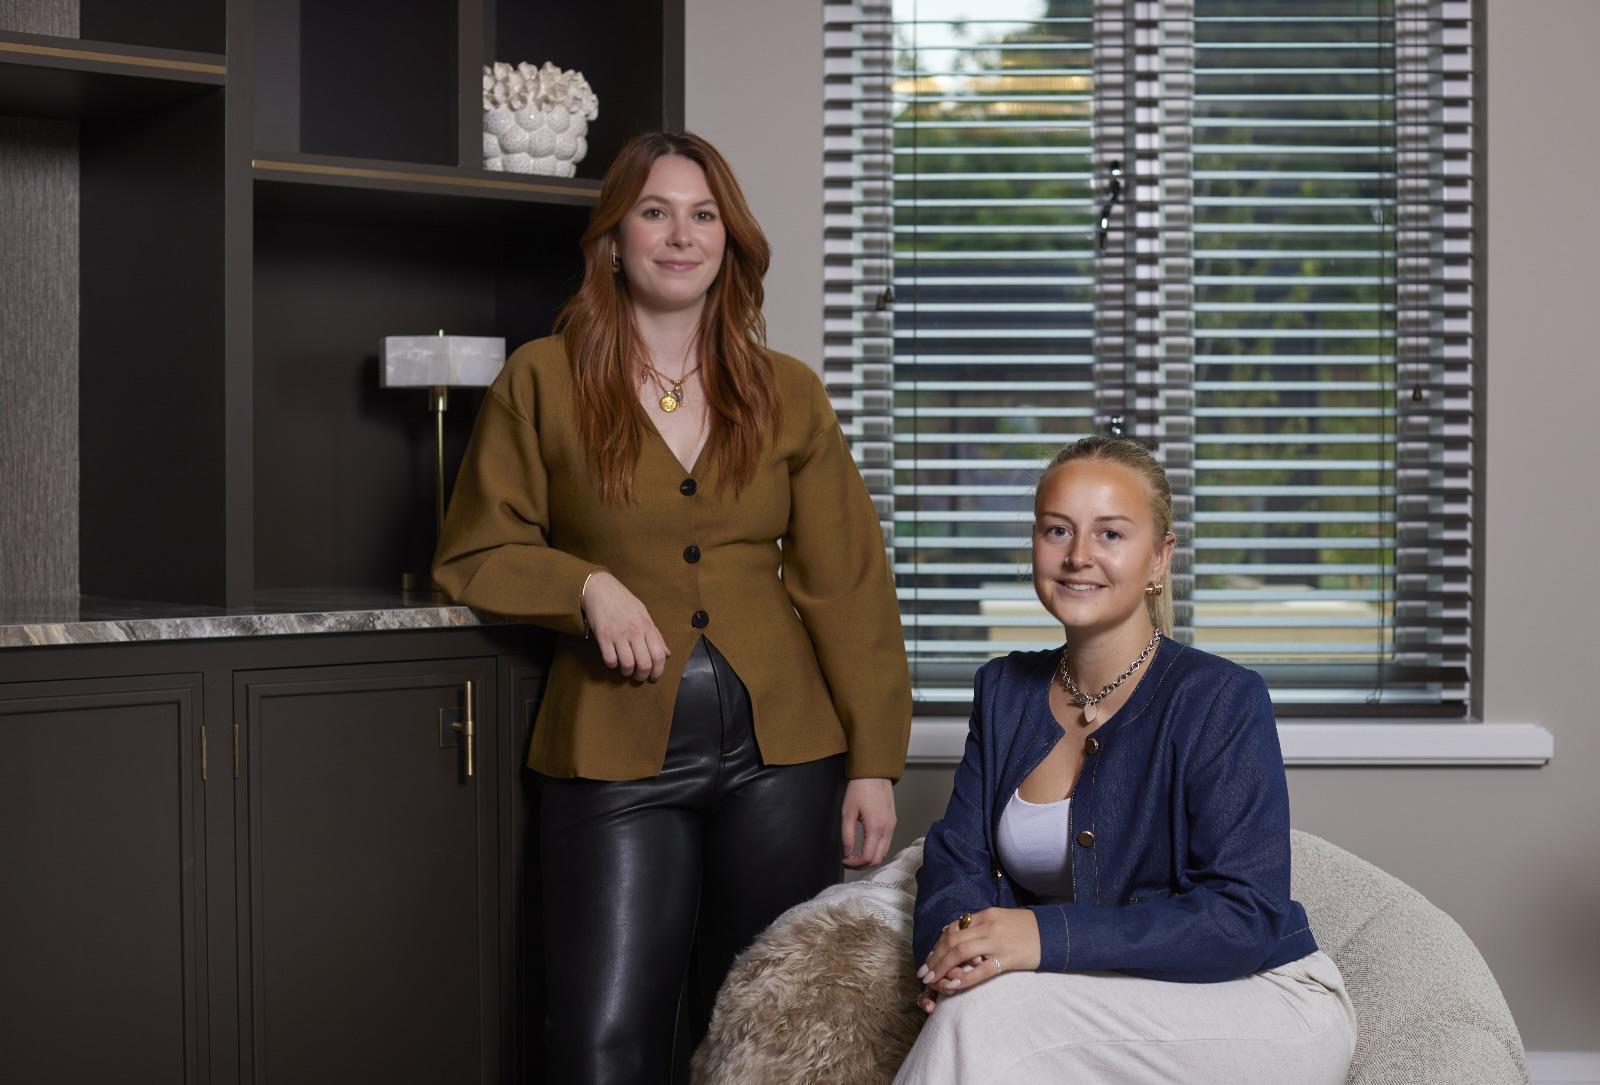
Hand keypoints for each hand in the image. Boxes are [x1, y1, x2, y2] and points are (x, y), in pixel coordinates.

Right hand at [581, 572, 669, 681]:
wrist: (601, 589)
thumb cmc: (624, 602)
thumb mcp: (644, 614)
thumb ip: (656, 635)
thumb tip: (667, 654)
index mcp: (647, 626)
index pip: (658, 655)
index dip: (658, 671)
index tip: (654, 678)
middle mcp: (635, 631)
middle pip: (644, 664)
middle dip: (642, 676)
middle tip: (639, 677)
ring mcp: (618, 634)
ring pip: (627, 664)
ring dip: (627, 672)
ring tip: (626, 670)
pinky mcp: (603, 636)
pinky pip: (610, 659)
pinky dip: (612, 664)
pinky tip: (613, 660)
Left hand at [840, 777, 894, 868]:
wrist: (874, 773)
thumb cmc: (860, 788)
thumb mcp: (848, 812)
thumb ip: (847, 835)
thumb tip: (847, 852)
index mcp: (876, 827)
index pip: (868, 856)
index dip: (855, 863)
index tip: (844, 860)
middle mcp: (887, 829)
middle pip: (879, 859)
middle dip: (863, 865)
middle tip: (849, 862)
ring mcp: (892, 826)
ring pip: (884, 852)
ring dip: (870, 858)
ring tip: (855, 856)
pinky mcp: (892, 822)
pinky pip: (886, 843)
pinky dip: (876, 850)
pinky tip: (865, 847)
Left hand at [917, 908, 1040, 994]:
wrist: (1054, 933)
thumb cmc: (1026, 928)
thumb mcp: (1000, 918)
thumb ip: (979, 924)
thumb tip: (953, 932)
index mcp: (986, 915)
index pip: (954, 928)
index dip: (939, 944)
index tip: (931, 957)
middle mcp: (988, 925)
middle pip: (953, 939)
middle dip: (935, 957)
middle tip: (924, 972)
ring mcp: (997, 942)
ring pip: (961, 952)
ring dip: (942, 966)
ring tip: (931, 980)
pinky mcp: (1007, 959)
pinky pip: (981, 970)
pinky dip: (964, 978)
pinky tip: (952, 985)